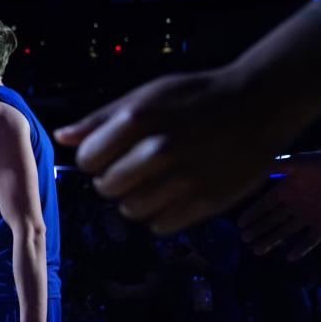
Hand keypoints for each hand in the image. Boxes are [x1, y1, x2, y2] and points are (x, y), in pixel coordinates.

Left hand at [54, 68, 290, 234]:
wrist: (258, 104)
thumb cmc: (194, 97)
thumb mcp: (144, 96)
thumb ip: (100, 119)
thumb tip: (62, 137)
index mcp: (138, 120)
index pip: (88, 159)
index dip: (94, 159)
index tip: (108, 155)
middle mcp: (158, 151)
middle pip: (106, 187)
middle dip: (111, 180)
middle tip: (131, 168)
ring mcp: (184, 179)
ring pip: (131, 211)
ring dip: (135, 200)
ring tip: (153, 182)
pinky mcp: (206, 202)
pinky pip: (161, 225)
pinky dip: (160, 215)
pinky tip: (172, 194)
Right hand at [238, 151, 320, 259]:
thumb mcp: (298, 162)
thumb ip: (275, 165)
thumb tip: (251, 166)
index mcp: (287, 189)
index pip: (265, 204)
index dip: (253, 214)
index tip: (240, 224)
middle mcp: (296, 203)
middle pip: (273, 220)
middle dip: (258, 230)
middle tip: (244, 240)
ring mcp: (310, 215)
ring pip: (286, 231)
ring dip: (272, 240)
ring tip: (257, 251)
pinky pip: (311, 239)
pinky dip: (301, 248)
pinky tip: (290, 257)